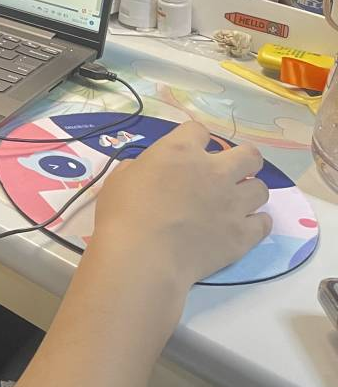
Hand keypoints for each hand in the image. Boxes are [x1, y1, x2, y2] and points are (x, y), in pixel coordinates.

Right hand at [91, 120, 270, 285]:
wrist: (143, 256)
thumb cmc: (124, 214)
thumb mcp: (120, 179)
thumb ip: (141, 167)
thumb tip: (151, 171)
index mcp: (181, 151)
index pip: (199, 130)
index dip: (194, 139)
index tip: (188, 150)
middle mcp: (215, 172)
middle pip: (249, 155)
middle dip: (242, 161)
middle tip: (228, 173)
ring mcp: (233, 203)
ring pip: (261, 189)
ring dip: (249, 192)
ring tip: (234, 203)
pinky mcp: (243, 234)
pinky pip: (264, 223)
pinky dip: (256, 223)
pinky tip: (243, 226)